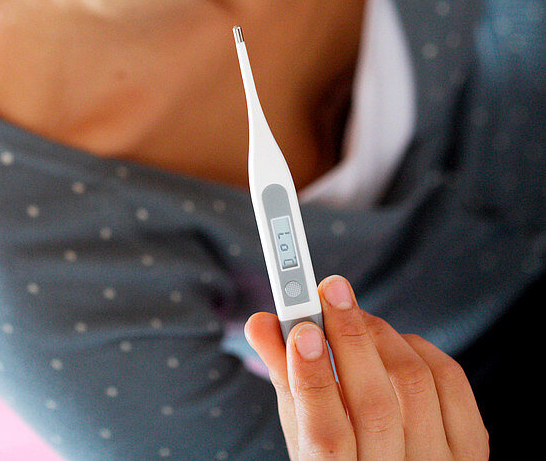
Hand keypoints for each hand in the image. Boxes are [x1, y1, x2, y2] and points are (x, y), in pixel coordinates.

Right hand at [244, 274, 488, 458]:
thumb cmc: (341, 458)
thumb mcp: (302, 436)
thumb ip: (286, 379)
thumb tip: (262, 321)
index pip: (326, 439)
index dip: (314, 380)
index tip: (301, 328)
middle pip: (375, 406)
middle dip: (350, 338)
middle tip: (330, 288)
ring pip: (414, 384)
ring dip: (380, 335)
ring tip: (353, 316)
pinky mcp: (471, 451)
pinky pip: (450, 382)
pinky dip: (419, 348)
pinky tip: (394, 342)